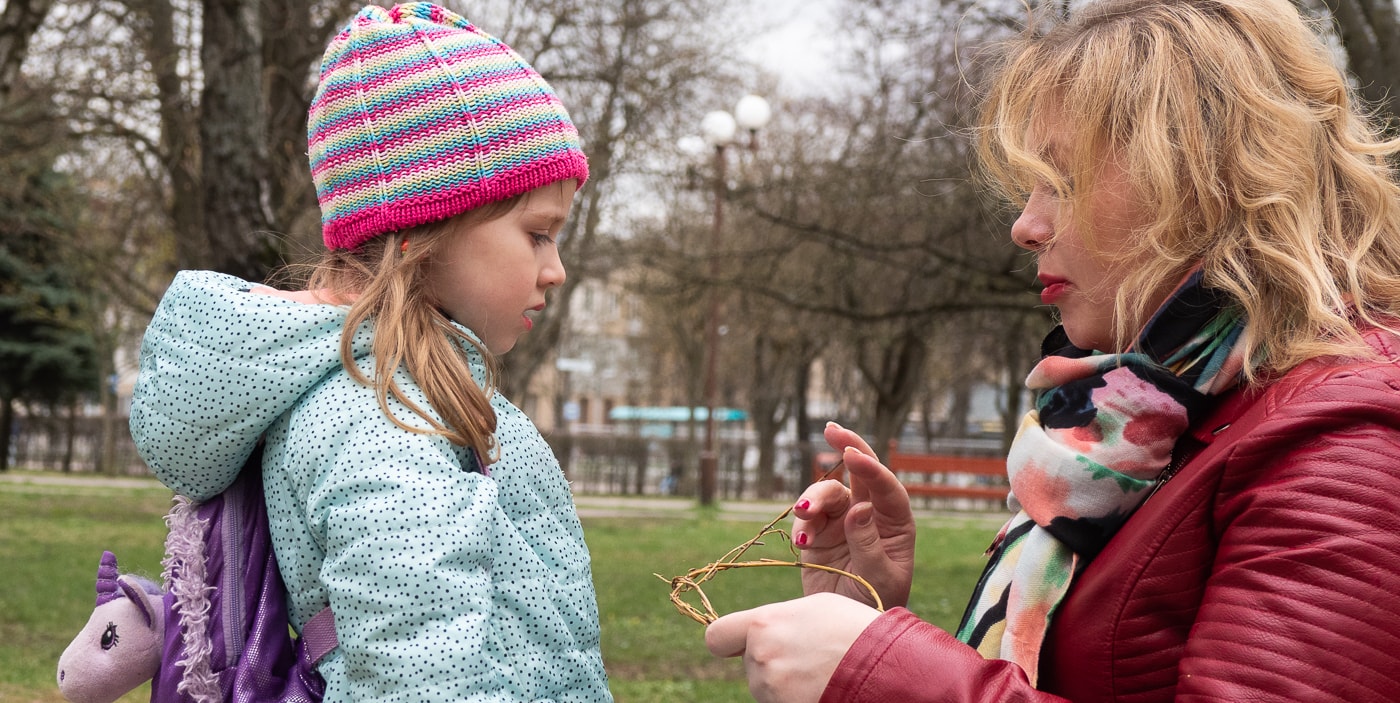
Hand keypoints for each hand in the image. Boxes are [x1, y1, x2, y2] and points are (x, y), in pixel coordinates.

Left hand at [706, 592, 880, 702]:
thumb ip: (777, 618)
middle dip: (771, 659)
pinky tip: (818, 686)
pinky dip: (794, 696)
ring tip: (818, 669)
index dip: (729, 639)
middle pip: (749, 663)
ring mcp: (772, 689)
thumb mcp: (814, 607)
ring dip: (783, 680)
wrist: (884, 665)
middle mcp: (761, 659)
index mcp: (763, 625)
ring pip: (764, 685)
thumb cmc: (853, 628)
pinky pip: (779, 701)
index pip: (716, 637)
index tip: (742, 641)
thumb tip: (760, 631)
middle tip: (807, 653)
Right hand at [793, 422, 914, 608]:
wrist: (846, 628)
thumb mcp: (878, 577)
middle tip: (831, 429)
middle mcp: (869, 515)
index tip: (852, 454)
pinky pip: (806, 518)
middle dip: (846, 447)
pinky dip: (801, 524)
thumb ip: (868, 543)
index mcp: (895, 523)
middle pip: (859, 473)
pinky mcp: (817, 533)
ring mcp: (842, 522)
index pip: (886, 487)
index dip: (870, 467)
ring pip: (826, 494)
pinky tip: (802, 542)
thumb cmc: (875, 604)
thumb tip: (859, 508)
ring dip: (812, 498)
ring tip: (803, 515)